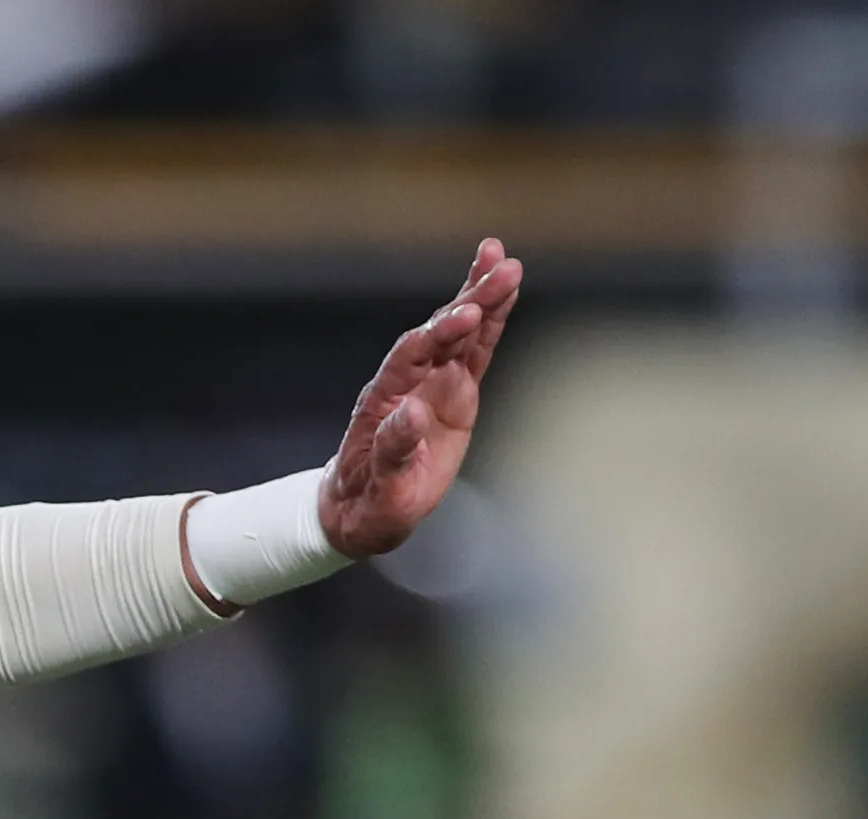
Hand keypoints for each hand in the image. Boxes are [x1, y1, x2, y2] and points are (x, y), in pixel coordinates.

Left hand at [322, 239, 522, 561]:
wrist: (362, 506)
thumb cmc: (369, 500)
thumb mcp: (382, 487)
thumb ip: (394, 450)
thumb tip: (414, 411)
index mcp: (387, 397)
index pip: (414, 355)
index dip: (440, 332)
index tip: (466, 313)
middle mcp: (411, 381)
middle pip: (441, 331)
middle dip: (471, 299)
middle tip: (500, 266)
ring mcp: (435, 383)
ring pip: (462, 334)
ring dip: (482, 297)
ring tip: (504, 262)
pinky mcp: (457, 392)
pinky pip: (476, 352)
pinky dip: (491, 323)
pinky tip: (505, 292)